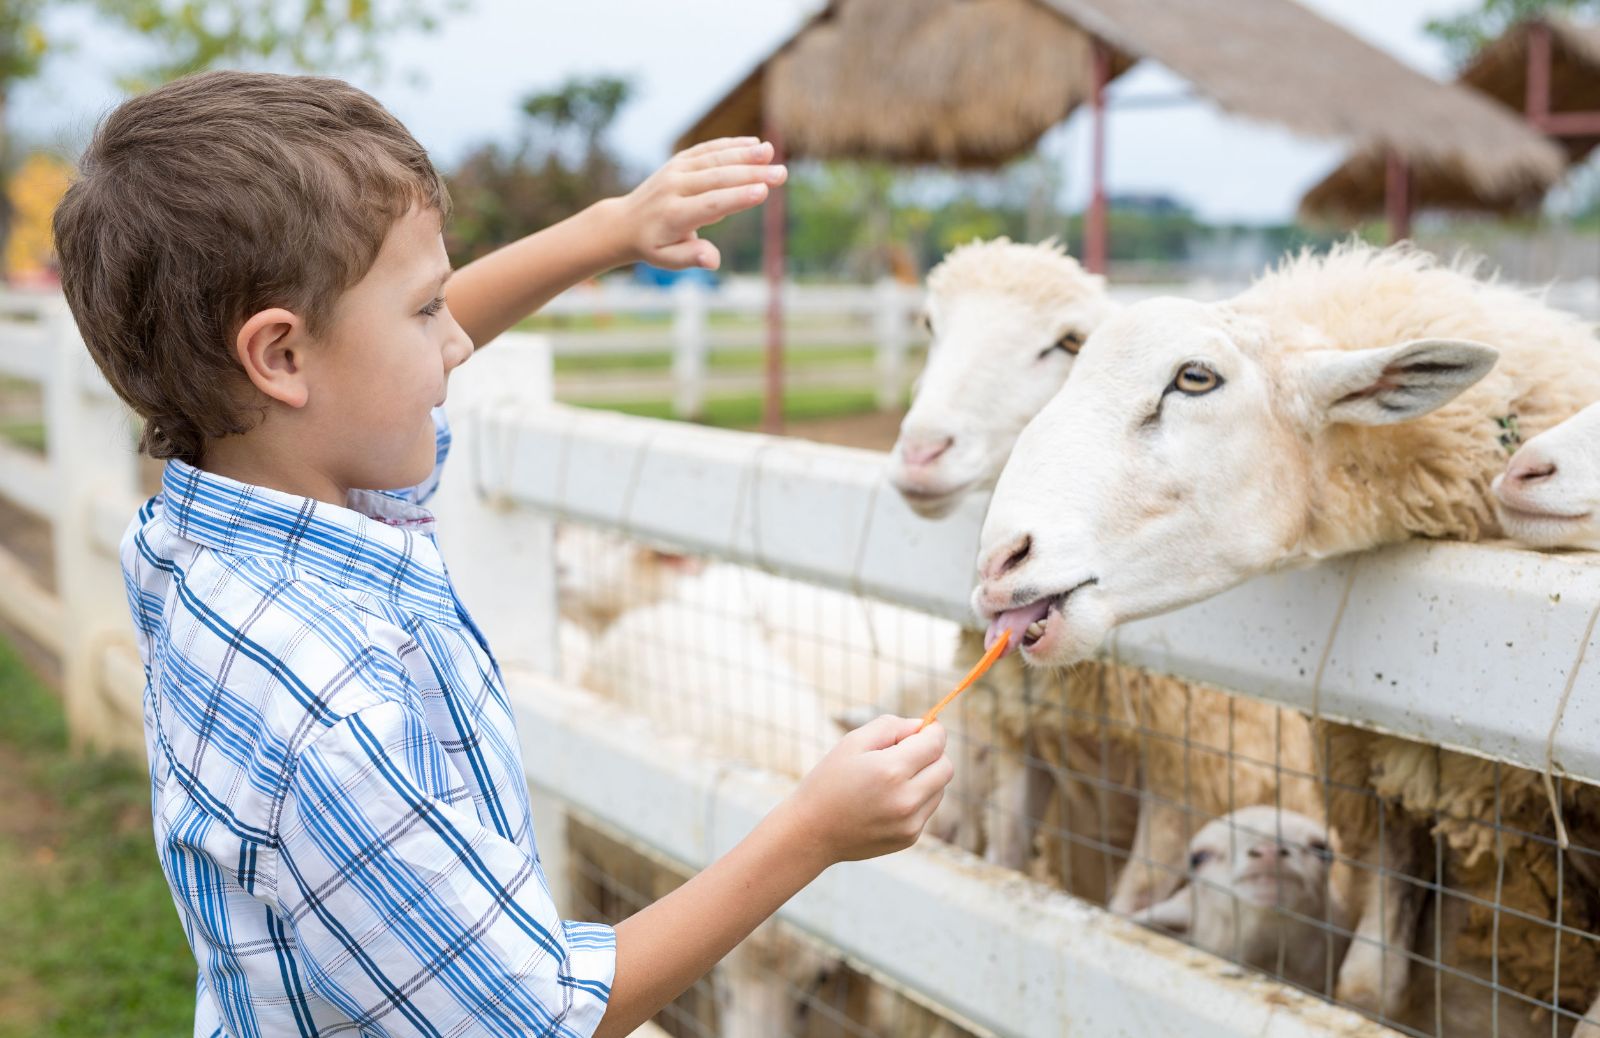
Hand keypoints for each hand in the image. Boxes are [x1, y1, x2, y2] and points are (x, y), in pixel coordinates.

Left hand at [609, 137, 786, 270]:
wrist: (624, 222)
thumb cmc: (652, 245)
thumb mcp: (666, 260)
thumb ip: (690, 258)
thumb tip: (713, 260)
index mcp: (674, 215)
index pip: (710, 204)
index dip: (737, 198)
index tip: (764, 192)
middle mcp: (674, 188)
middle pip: (717, 178)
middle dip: (751, 175)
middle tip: (781, 173)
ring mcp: (676, 170)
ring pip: (714, 159)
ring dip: (744, 154)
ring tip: (771, 152)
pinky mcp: (679, 161)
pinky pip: (707, 150)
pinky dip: (730, 145)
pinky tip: (754, 143)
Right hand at [781, 716, 952, 865]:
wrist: (812, 832)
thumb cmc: (829, 781)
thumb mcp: (852, 743)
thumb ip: (890, 726)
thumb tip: (921, 726)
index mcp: (891, 770)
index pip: (936, 743)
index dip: (932, 731)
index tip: (923, 729)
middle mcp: (906, 799)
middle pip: (946, 767)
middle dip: (933, 754)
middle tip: (906, 752)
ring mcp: (910, 822)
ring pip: (940, 789)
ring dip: (926, 777)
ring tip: (892, 779)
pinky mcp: (910, 838)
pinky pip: (927, 809)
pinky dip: (916, 799)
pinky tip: (887, 800)